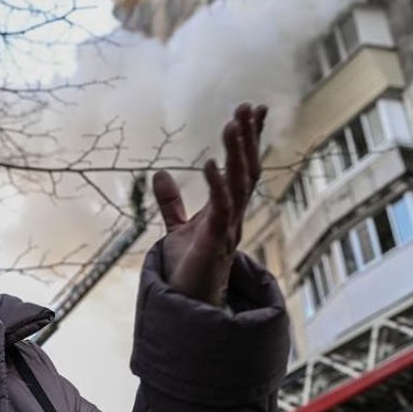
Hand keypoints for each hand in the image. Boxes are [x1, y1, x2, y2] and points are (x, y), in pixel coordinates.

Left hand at [152, 103, 265, 306]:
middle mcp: (233, 216)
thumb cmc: (186, 270)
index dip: (249, 140)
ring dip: (237, 154)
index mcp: (227, 210)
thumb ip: (171, 203)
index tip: (253, 109)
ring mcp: (227, 228)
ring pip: (239, 185)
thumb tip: (159, 174)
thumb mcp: (175, 230)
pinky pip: (221, 208)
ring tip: (232, 124)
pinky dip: (217, 185)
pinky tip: (210, 162)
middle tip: (248, 107)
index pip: (242, 168)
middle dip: (249, 139)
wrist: (184, 304)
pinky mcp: (214, 242)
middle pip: (247, 171)